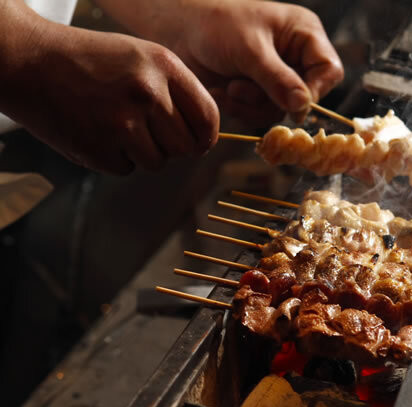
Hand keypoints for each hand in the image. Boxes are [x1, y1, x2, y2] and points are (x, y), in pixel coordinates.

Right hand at [0, 3, 218, 173]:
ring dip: (141, 153)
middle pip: (185, 147)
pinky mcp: (98, 148)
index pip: (208, 118)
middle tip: (146, 130)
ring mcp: (122, 123)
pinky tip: (97, 131)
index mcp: (165, 66)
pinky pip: (126, 169)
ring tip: (116, 125)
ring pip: (158, 163)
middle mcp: (148, 93)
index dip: (206, 138)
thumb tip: (204, 137)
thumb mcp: (143, 59)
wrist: (31, 61)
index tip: (199, 143)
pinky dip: (114, 158)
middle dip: (171, 146)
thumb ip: (177, 92)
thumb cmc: (92, 61)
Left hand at [165, 0, 344, 122]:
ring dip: (251, 105)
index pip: (329, 70)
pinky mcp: (257, 94)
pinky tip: (222, 92)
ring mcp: (276, 78)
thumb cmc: (216, 26)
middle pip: (304, 97)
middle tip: (241, 87)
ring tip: (230, 86)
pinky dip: (240, 109)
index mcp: (304, 34)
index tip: (291, 101)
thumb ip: (278, 79)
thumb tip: (303, 107)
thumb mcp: (250, 50)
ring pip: (280, 111)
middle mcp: (295, 58)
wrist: (178, 33)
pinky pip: (260, 116)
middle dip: (271, 98)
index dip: (315, 90)